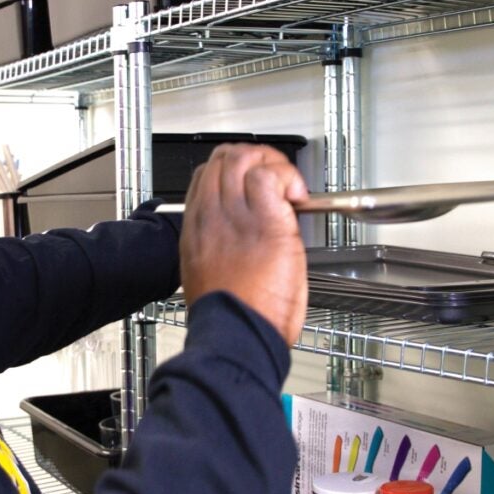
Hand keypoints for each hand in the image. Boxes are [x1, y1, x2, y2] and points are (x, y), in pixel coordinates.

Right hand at [179, 144, 308, 344]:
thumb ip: (220, 249)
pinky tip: (297, 197)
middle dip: (254, 159)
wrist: (238, 334)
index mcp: (197, 230)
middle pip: (223, 160)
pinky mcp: (265, 219)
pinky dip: (287, 177)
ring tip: (289, 187)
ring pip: (244, 159)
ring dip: (272, 164)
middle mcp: (211, 216)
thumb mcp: (209, 277)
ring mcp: (236, 215)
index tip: (253, 184)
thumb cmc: (232, 318)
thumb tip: (242, 239)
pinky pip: (269, 175)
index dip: (232, 172)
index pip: (205, 178)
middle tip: (277, 180)